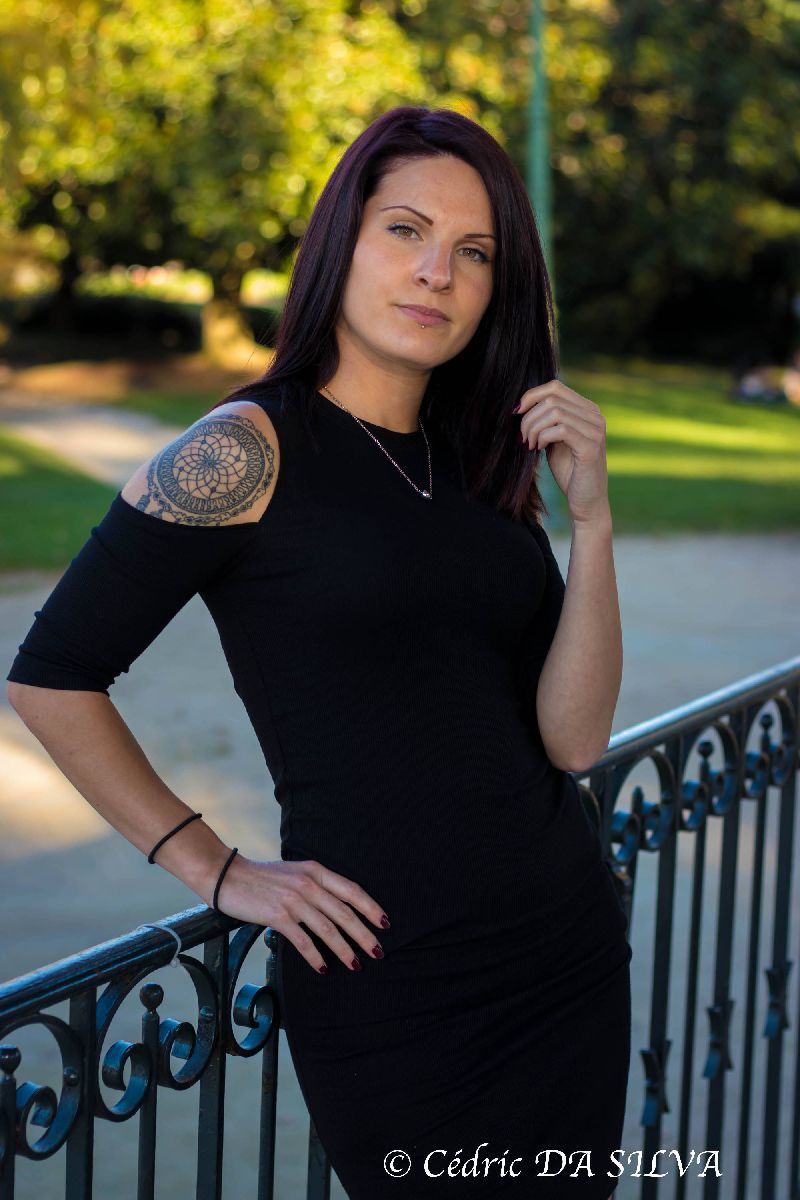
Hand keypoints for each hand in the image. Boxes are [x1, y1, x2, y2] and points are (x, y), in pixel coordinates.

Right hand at [210, 855, 388, 974]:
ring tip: (356, 964)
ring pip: (328, 929)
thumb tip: (339, 906)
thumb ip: (317, 884)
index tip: (384, 923)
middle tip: (378, 951)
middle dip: (364, 934)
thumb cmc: (263, 877)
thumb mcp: (296, 872)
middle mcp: (308, 883)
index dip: (370, 907)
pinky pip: (303, 941)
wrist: (228, 876)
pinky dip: (316, 957)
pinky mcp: (277, 915)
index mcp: (316, 871)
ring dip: (344, 949)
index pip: (351, 890)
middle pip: (344, 912)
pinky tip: (323, 969)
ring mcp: (293, 900)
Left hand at [515, 379, 610, 525]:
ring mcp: (596, 430)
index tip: (516, 413)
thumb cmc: (569, 471)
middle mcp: (595, 416)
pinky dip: (543, 437)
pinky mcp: (591, 447)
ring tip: (529, 445)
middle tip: (523, 437)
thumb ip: (546, 420)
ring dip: (534, 428)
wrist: (586, 501)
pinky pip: (560, 430)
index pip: (556, 386)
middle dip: (529, 416)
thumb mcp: (554, 439)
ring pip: (555, 412)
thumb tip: (522, 405)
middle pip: (552, 397)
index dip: (531, 395)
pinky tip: (538, 449)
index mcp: (587, 410)